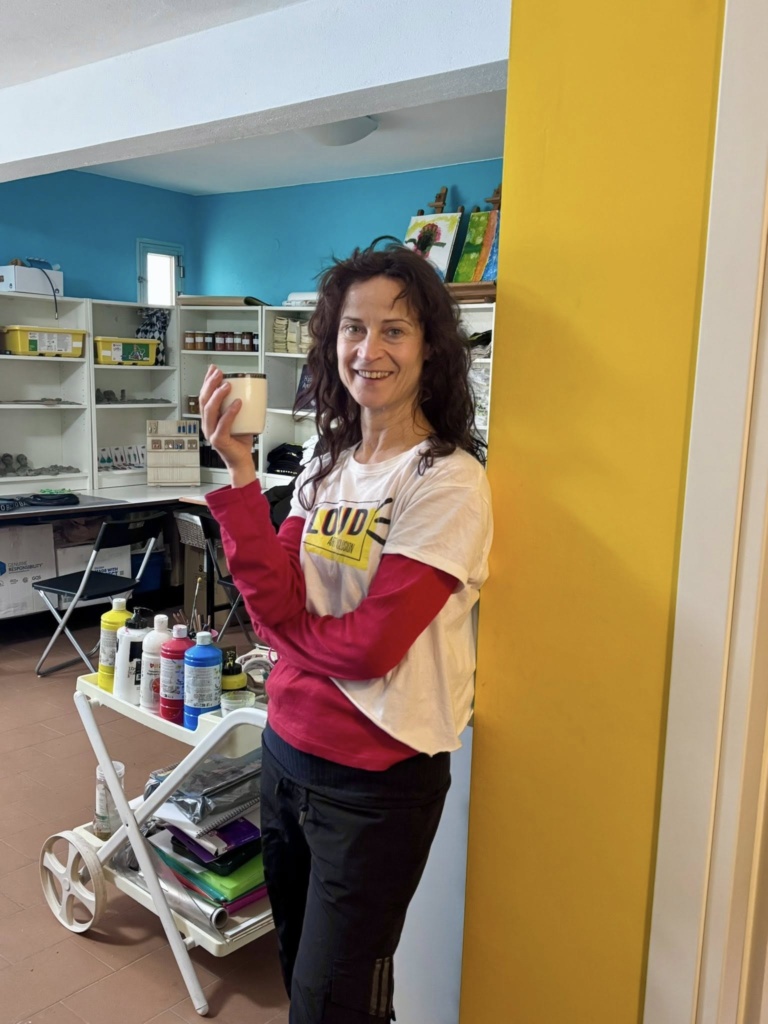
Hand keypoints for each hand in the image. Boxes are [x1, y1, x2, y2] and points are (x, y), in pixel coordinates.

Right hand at [199, 365, 255, 487]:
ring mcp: (211, 432)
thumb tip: (248, 388)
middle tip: (219, 373)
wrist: (242, 461)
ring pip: (210, 410)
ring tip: (227, 385)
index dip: (207, 381)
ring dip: (218, 395)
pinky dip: (230, 412)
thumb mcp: (239, 419)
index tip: (213, 369)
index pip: (204, 396)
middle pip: (204, 401)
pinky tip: (237, 403)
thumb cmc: (240, 441)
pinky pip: (223, 424)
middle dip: (210, 384)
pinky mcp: (219, 440)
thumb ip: (238, 405)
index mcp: (209, 418)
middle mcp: (207, 424)